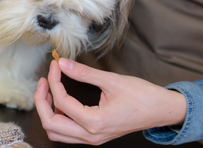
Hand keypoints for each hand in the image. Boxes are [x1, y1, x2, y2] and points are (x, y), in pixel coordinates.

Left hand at [35, 59, 186, 144]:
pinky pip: (67, 134)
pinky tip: (62, 102)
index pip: (62, 103)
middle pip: (51, 124)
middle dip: (42, 101)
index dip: (55, 81)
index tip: (56, 65)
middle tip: (45, 80)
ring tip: (50, 91)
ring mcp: (92, 139)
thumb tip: (63, 64)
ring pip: (56, 133)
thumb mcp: (112, 80)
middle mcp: (90, 136)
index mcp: (94, 122)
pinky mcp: (95, 137)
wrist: (160, 110)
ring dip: (48, 112)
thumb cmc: (142, 96)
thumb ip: (85, 73)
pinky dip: (59, 119)